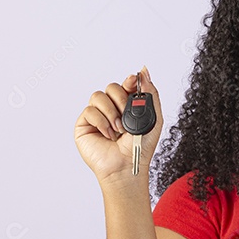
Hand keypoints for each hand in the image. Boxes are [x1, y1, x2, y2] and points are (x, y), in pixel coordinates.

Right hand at [74, 66, 164, 185]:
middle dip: (122, 100)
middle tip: (127, 116)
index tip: (134, 81)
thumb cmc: (140, 148)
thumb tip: (144, 71)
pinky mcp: (84, 124)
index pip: (126, 84)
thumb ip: (151, 94)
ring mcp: (97, 116)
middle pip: (111, 86)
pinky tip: (109, 135)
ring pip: (98, 96)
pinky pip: (89, 110)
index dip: (129, 80)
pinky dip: (102, 122)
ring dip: (111, 112)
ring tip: (119, 129)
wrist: (127, 166)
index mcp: (128, 106)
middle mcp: (111, 109)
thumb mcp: (154, 118)